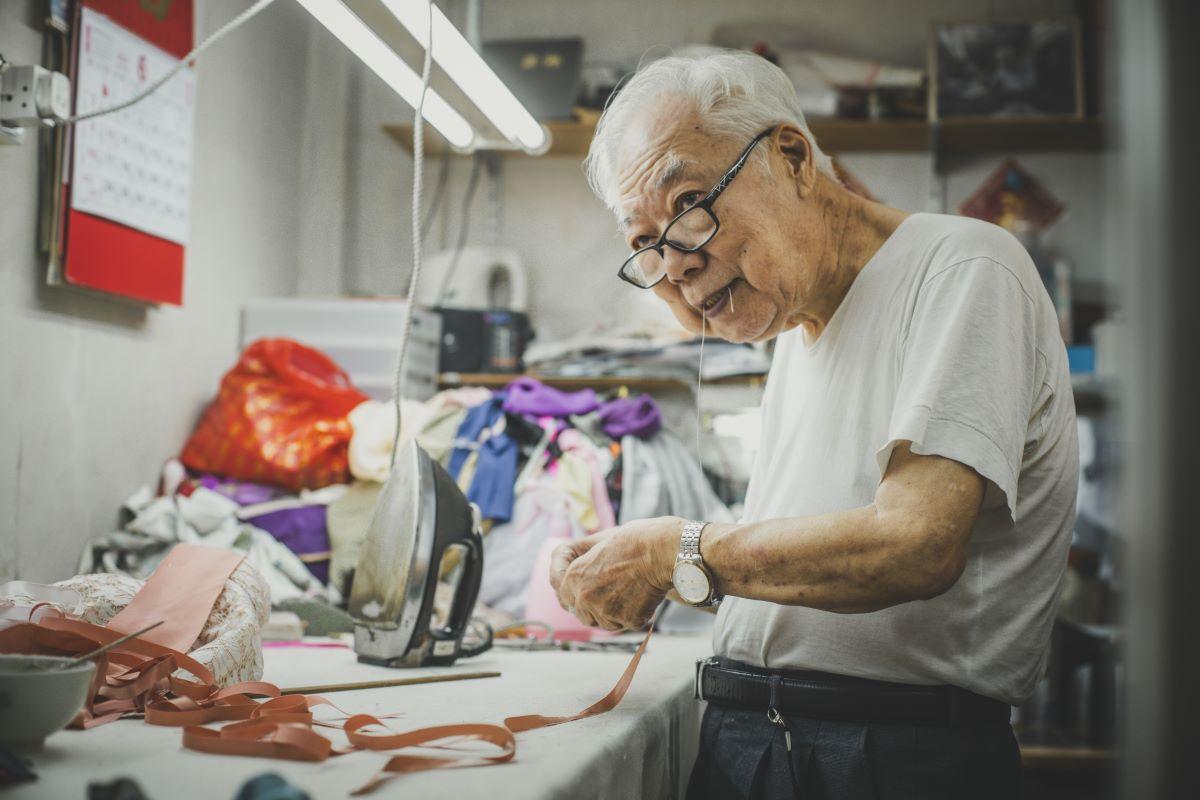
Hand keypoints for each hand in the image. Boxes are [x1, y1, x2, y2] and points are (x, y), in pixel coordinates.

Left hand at [548, 517, 681, 630]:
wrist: (661, 549)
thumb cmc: (633, 540)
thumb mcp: (597, 543)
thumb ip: (578, 561)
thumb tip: (565, 571)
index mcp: (574, 576)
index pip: (560, 592)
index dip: (568, 590)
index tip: (580, 589)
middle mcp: (584, 597)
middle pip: (580, 612)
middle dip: (591, 605)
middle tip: (608, 592)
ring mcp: (605, 611)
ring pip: (603, 622)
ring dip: (611, 612)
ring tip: (628, 589)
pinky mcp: (627, 620)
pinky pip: (626, 622)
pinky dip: (633, 613)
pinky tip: (642, 594)